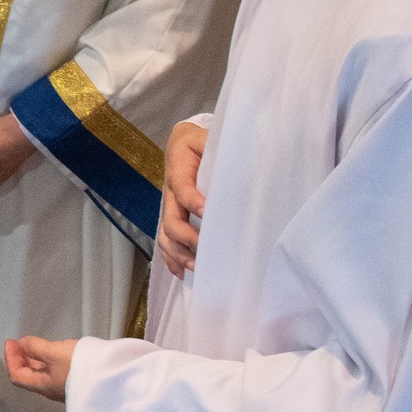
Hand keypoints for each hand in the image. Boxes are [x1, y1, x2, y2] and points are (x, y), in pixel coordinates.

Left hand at [4, 336, 75, 400]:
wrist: (112, 377)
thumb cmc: (82, 367)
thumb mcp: (53, 352)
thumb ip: (35, 347)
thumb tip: (22, 344)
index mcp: (42, 385)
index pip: (16, 375)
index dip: (10, 358)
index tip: (10, 343)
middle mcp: (51, 389)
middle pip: (28, 375)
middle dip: (20, 358)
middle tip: (18, 343)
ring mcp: (63, 387)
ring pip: (41, 374)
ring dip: (32, 359)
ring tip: (31, 345)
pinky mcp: (74, 382)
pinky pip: (52, 372)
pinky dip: (45, 360)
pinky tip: (50, 351)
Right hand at [156, 120, 207, 276]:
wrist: (181, 145)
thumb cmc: (197, 143)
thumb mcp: (205, 138)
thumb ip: (217, 147)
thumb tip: (245, 155)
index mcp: (179, 172)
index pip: (182, 190)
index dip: (193, 202)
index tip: (208, 212)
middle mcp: (170, 194)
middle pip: (171, 220)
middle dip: (187, 237)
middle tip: (206, 248)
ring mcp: (170, 208)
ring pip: (166, 235)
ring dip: (179, 253)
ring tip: (197, 266)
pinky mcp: (173, 218)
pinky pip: (166, 241)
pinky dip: (172, 259)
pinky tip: (183, 272)